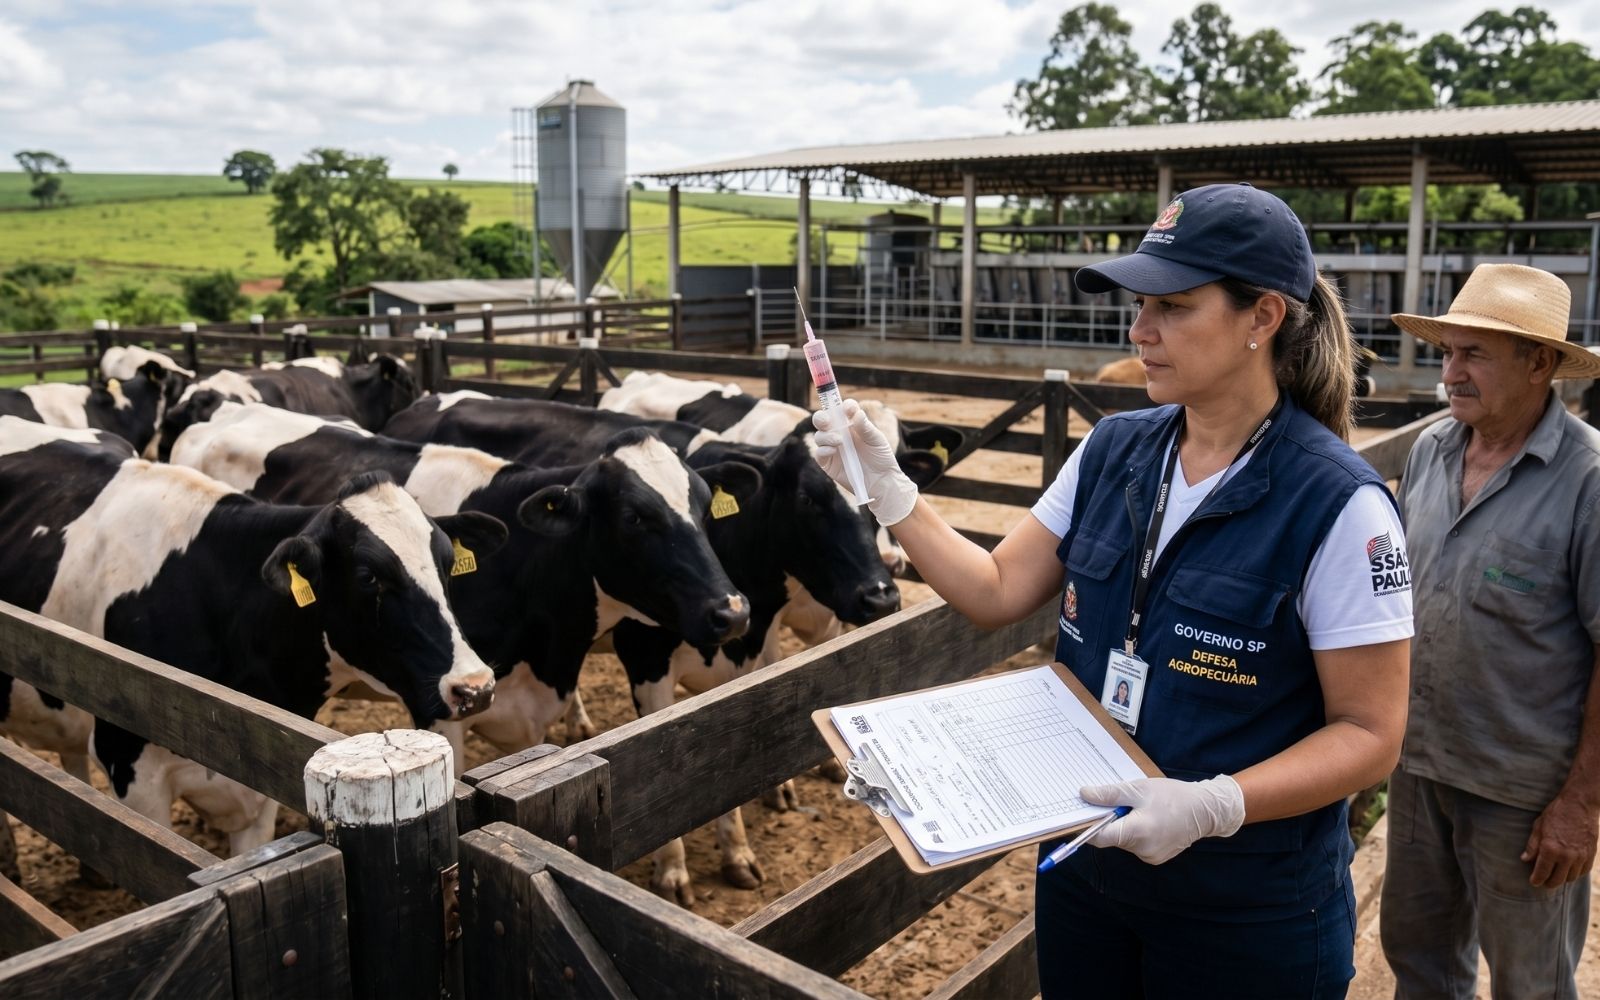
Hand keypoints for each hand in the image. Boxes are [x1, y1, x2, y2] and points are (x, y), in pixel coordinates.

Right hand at [812, 399, 917, 525]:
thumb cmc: (881, 458)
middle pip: (823, 420)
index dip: (843, 406)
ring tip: (839, 442)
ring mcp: (832, 448)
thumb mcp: (877, 440)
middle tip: (827, 420)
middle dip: (821, 417)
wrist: (882, 482)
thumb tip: (856, 413)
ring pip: (819, 436)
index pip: (841, 409)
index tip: (849, 409)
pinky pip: (819, 453)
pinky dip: (823, 449)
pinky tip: (833, 450)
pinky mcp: (828, 463)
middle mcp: (839, 433)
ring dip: (826, 436)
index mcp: (851, 424)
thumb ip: (866, 427)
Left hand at [1080, 775, 1245, 864]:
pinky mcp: (1156, 857)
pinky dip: (1136, 832)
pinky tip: (1149, 819)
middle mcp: (1142, 849)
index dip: (1087, 826)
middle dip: (1110, 820)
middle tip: (1118, 802)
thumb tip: (1085, 795)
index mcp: (1136, 833)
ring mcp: (1150, 856)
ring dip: (1124, 825)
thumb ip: (1110, 794)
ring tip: (1139, 809)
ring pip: (1124, 841)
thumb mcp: (1139, 789)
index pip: (1098, 837)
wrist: (1206, 810)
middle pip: (1111, 838)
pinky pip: (1136, 844)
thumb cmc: (1174, 797)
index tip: (1082, 815)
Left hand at [1521, 791, 1599, 886]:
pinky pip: (1583, 872)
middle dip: (1548, 883)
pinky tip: (1569, 870)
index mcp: (1550, 849)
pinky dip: (1575, 874)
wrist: (1580, 804)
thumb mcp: (1538, 826)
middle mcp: (1566, 856)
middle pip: (1557, 880)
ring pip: (1571, 878)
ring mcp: (1580, 857)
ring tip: (1555, 876)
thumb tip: (1525, 859)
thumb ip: (1532, 845)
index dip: (1536, 880)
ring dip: (1562, 879)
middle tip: (1543, 883)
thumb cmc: (1556, 813)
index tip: (1533, 882)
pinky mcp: (1591, 854)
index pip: (1541, 873)